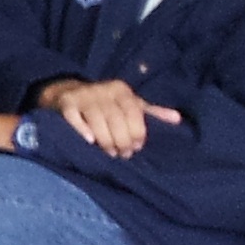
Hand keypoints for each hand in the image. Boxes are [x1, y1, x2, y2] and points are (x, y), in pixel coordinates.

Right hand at [41, 79, 180, 158]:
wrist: (69, 91)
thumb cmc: (107, 102)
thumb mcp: (131, 103)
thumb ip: (152, 112)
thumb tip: (178, 119)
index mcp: (122, 90)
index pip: (133, 112)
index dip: (137, 132)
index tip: (137, 147)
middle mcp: (103, 90)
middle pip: (115, 119)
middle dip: (121, 140)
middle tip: (124, 154)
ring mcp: (83, 96)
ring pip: (97, 121)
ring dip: (106, 140)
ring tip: (111, 153)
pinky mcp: (66, 103)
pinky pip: (74, 118)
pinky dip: (82, 130)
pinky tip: (90, 141)